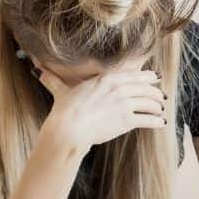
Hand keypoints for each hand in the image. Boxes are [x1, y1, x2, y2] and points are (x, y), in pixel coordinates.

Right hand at [38, 66, 166, 154]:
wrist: (68, 129)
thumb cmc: (64, 111)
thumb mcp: (62, 92)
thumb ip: (54, 80)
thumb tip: (37, 69)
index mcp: (107, 79)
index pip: (135, 75)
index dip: (148, 77)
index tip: (155, 79)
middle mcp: (119, 88)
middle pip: (146, 88)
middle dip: (156, 93)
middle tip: (161, 97)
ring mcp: (124, 104)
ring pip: (150, 102)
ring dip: (158, 107)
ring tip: (161, 111)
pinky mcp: (127, 120)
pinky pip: (148, 119)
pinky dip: (157, 121)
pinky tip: (161, 123)